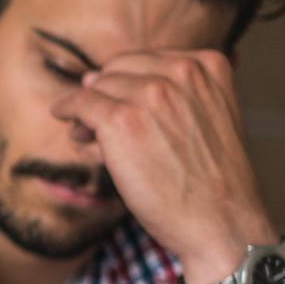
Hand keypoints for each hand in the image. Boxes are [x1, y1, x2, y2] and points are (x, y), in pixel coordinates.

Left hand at [50, 50, 277, 283]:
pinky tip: (63, 117)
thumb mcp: (208, 117)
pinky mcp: (121, 120)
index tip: (124, 110)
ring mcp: (151, 94)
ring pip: (97, 88)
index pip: (146, 61)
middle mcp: (182, 72)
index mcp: (208, 64)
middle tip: (100, 128)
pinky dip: (67, 109)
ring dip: (89, 113)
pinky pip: (80, 103)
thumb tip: (88, 78)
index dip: (127, 87)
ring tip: (92, 140)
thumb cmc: (210, 180)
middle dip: (107, 97)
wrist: (221, 222)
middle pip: (118, 71)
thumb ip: (167, 94)